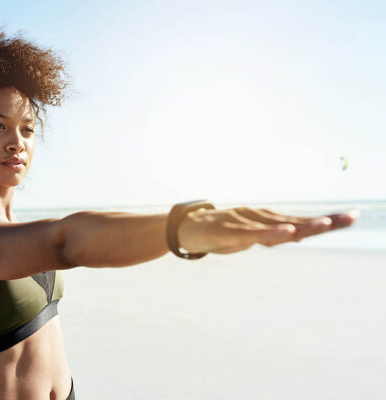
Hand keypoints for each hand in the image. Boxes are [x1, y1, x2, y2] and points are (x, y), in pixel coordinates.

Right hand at [177, 206, 360, 254]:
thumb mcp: (250, 236)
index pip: (301, 221)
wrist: (186, 228)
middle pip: (295, 221)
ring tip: (326, 224)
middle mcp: (258, 217)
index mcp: (266, 219)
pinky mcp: (228, 231)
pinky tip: (286, 233)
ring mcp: (244, 222)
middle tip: (351, 218)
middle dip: (324, 221)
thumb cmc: (220, 232)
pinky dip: (270, 232)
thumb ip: (271, 235)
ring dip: (302, 226)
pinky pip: (252, 234)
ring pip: (277, 225)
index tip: (352, 217)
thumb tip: (296, 234)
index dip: (326, 219)